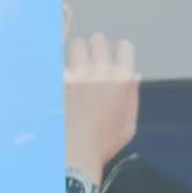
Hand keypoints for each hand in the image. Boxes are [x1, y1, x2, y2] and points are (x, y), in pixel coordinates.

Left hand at [65, 32, 139, 184]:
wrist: (73, 152)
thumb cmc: (103, 144)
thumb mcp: (128, 125)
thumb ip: (132, 97)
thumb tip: (133, 76)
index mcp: (122, 81)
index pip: (124, 47)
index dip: (121, 52)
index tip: (116, 58)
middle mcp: (101, 72)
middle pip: (99, 40)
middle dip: (97, 48)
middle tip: (93, 61)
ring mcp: (76, 73)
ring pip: (77, 45)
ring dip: (77, 53)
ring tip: (76, 67)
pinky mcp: (57, 78)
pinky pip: (60, 61)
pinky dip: (62, 68)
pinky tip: (63, 80)